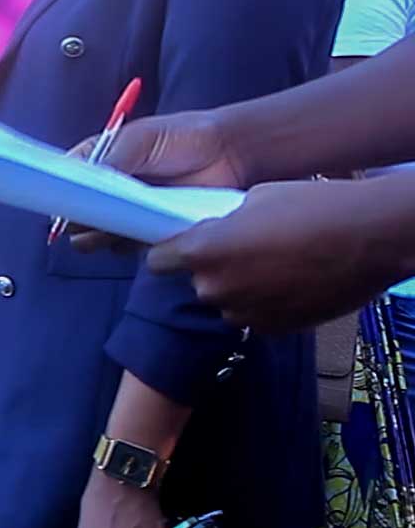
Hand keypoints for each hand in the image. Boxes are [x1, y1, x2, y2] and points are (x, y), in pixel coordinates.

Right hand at [60, 109, 248, 251]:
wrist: (229, 154)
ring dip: (100, 237)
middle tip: (97, 218)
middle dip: (79, 222)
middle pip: (74, 217)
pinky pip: (124, 248)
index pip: (62, 182)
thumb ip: (110, 160)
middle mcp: (103, 193)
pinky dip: (127, 246)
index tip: (63, 202)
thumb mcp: (141, 139)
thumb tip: (79, 184)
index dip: (58, 193)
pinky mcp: (145, 235)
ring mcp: (124, 216)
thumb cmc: (182, 137)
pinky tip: (141, 234)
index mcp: (95, 163)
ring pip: (94, 238)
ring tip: (120, 226)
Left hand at [144, 177, 412, 330]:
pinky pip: (254, 315)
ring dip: (240, 288)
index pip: (158, 261)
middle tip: (246, 251)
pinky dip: (265, 303)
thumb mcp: (255, 198)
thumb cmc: (312, 207)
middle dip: (214, 268)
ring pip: (226, 300)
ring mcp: (241, 313)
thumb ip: (223, 222)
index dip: (170, 253)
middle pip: (196, 281)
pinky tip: (291, 284)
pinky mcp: (270, 329)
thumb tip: (217, 232)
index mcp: (202, 252)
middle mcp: (213, 288)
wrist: (369, 238)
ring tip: (275, 267)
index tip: (183, 247)